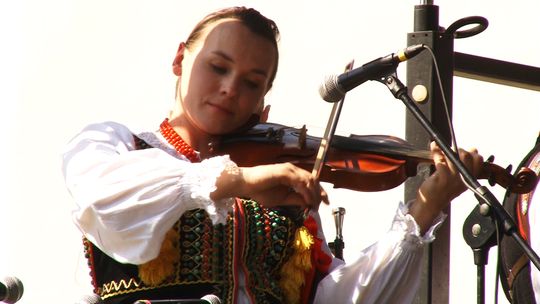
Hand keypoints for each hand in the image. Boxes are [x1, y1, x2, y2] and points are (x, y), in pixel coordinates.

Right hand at [212, 162, 328, 209]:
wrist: (244, 185)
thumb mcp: (282, 199)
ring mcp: (289, 169)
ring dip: (313, 194)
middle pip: (313, 179)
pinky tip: (306, 201)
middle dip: (319, 193)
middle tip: (319, 207)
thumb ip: (295, 199)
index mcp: (293, 175)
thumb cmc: (260, 191)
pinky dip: (305, 192)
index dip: (320, 191)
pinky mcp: (284, 171)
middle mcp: (293, 169)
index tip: (324, 203)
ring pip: (308, 180)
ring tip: (312, 206)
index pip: (311, 181)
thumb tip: (308, 204)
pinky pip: (300, 181)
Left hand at [409, 142, 483, 232]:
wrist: (431, 203)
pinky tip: (434, 150)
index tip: (462, 150)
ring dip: (446, 150)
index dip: (472, 152)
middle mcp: (463, 178)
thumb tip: (472, 150)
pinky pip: (441, 161)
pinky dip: (437, 153)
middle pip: (467, 156)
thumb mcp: (456, 179)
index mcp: (468, 178)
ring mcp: (453, 179)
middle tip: (449, 150)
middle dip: (458, 149)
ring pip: (455, 157)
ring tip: (439, 149)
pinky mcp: (442, 179)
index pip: (478, 161)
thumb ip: (462, 166)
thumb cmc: (441, 189)